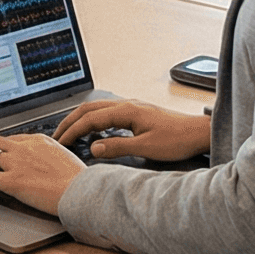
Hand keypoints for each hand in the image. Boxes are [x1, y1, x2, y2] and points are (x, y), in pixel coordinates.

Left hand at [0, 132, 80, 214]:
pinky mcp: (12, 181)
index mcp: (39, 141)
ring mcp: (16, 164)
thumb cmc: (78, 179)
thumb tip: (45, 162)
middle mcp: (24, 148)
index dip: (1, 145)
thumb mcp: (64, 158)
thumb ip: (50, 155)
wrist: (81, 191)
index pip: (13, 138)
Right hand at [57, 99, 212, 162]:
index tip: (60, 142)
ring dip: (81, 119)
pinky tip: (94, 133)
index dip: (72, 130)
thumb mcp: (146, 148)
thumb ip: (118, 148)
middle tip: (57, 136)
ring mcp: (132, 107)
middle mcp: (127, 105)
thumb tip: (93, 148)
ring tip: (70, 133)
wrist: (197, 133)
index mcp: (126, 111)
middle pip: (89, 109)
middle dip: (70, 121)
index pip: (90, 119)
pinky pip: (108, 113)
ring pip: (97, 109)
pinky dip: (94, 121)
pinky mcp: (137, 113)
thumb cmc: (177, 139)